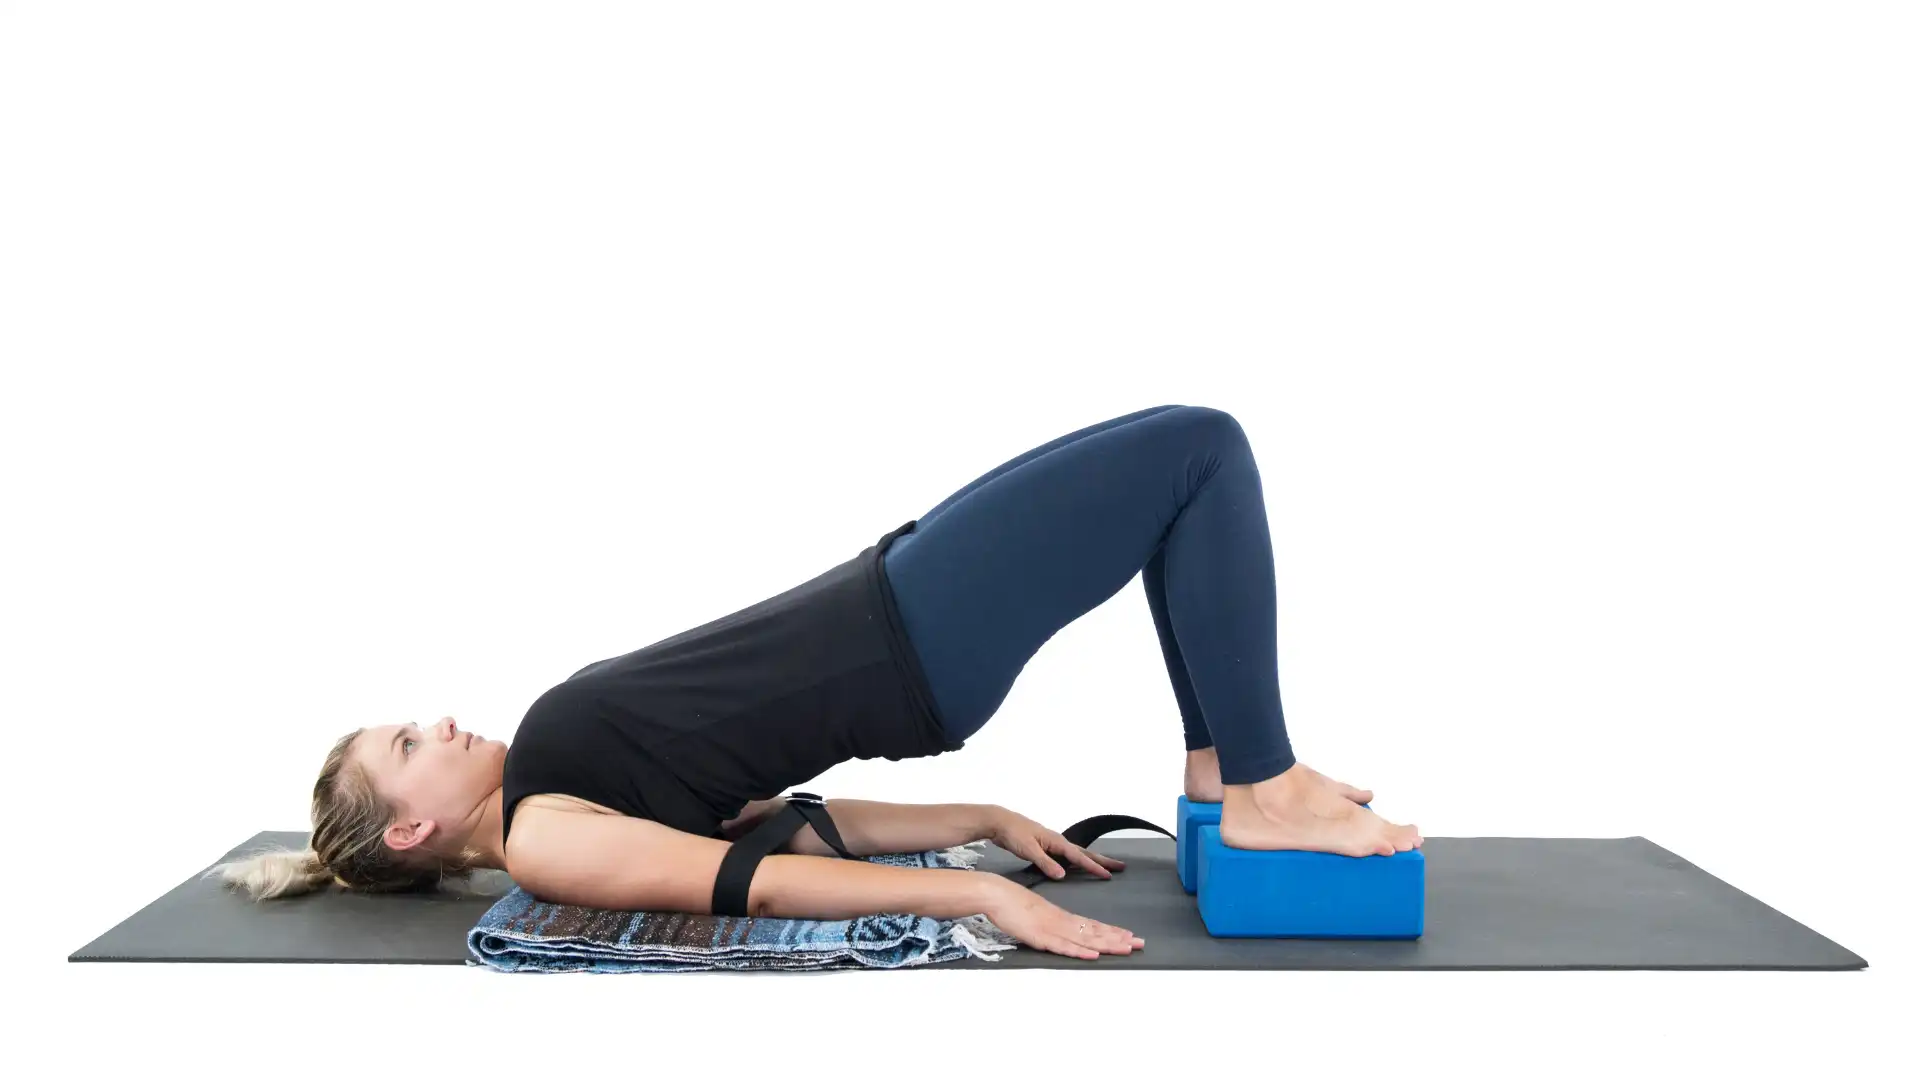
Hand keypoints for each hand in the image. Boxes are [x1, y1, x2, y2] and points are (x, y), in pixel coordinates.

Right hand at [981, 877, 1144, 960]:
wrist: (996, 893)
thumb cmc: (1013, 903)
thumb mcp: (1037, 914)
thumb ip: (1050, 922)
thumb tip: (1062, 931)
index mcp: (1062, 916)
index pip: (1093, 925)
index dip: (1112, 932)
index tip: (1129, 936)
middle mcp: (1062, 922)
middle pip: (1095, 932)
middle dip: (1119, 939)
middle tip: (1141, 943)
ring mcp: (1052, 929)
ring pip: (1085, 939)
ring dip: (1107, 945)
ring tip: (1127, 948)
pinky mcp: (1040, 937)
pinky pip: (1064, 946)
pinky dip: (1080, 951)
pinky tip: (1094, 954)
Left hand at [986, 806, 1126, 879]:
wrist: (999, 822)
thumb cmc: (1013, 833)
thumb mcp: (1028, 849)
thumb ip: (1045, 863)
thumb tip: (1063, 876)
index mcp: (1056, 841)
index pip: (1079, 857)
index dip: (1094, 867)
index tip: (1109, 875)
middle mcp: (1058, 841)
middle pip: (1085, 853)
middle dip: (1102, 860)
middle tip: (1121, 866)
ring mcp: (1052, 844)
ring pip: (1077, 854)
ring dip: (1091, 860)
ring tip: (1106, 866)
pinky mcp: (1045, 847)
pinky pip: (1067, 856)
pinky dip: (1077, 861)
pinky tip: (1076, 867)